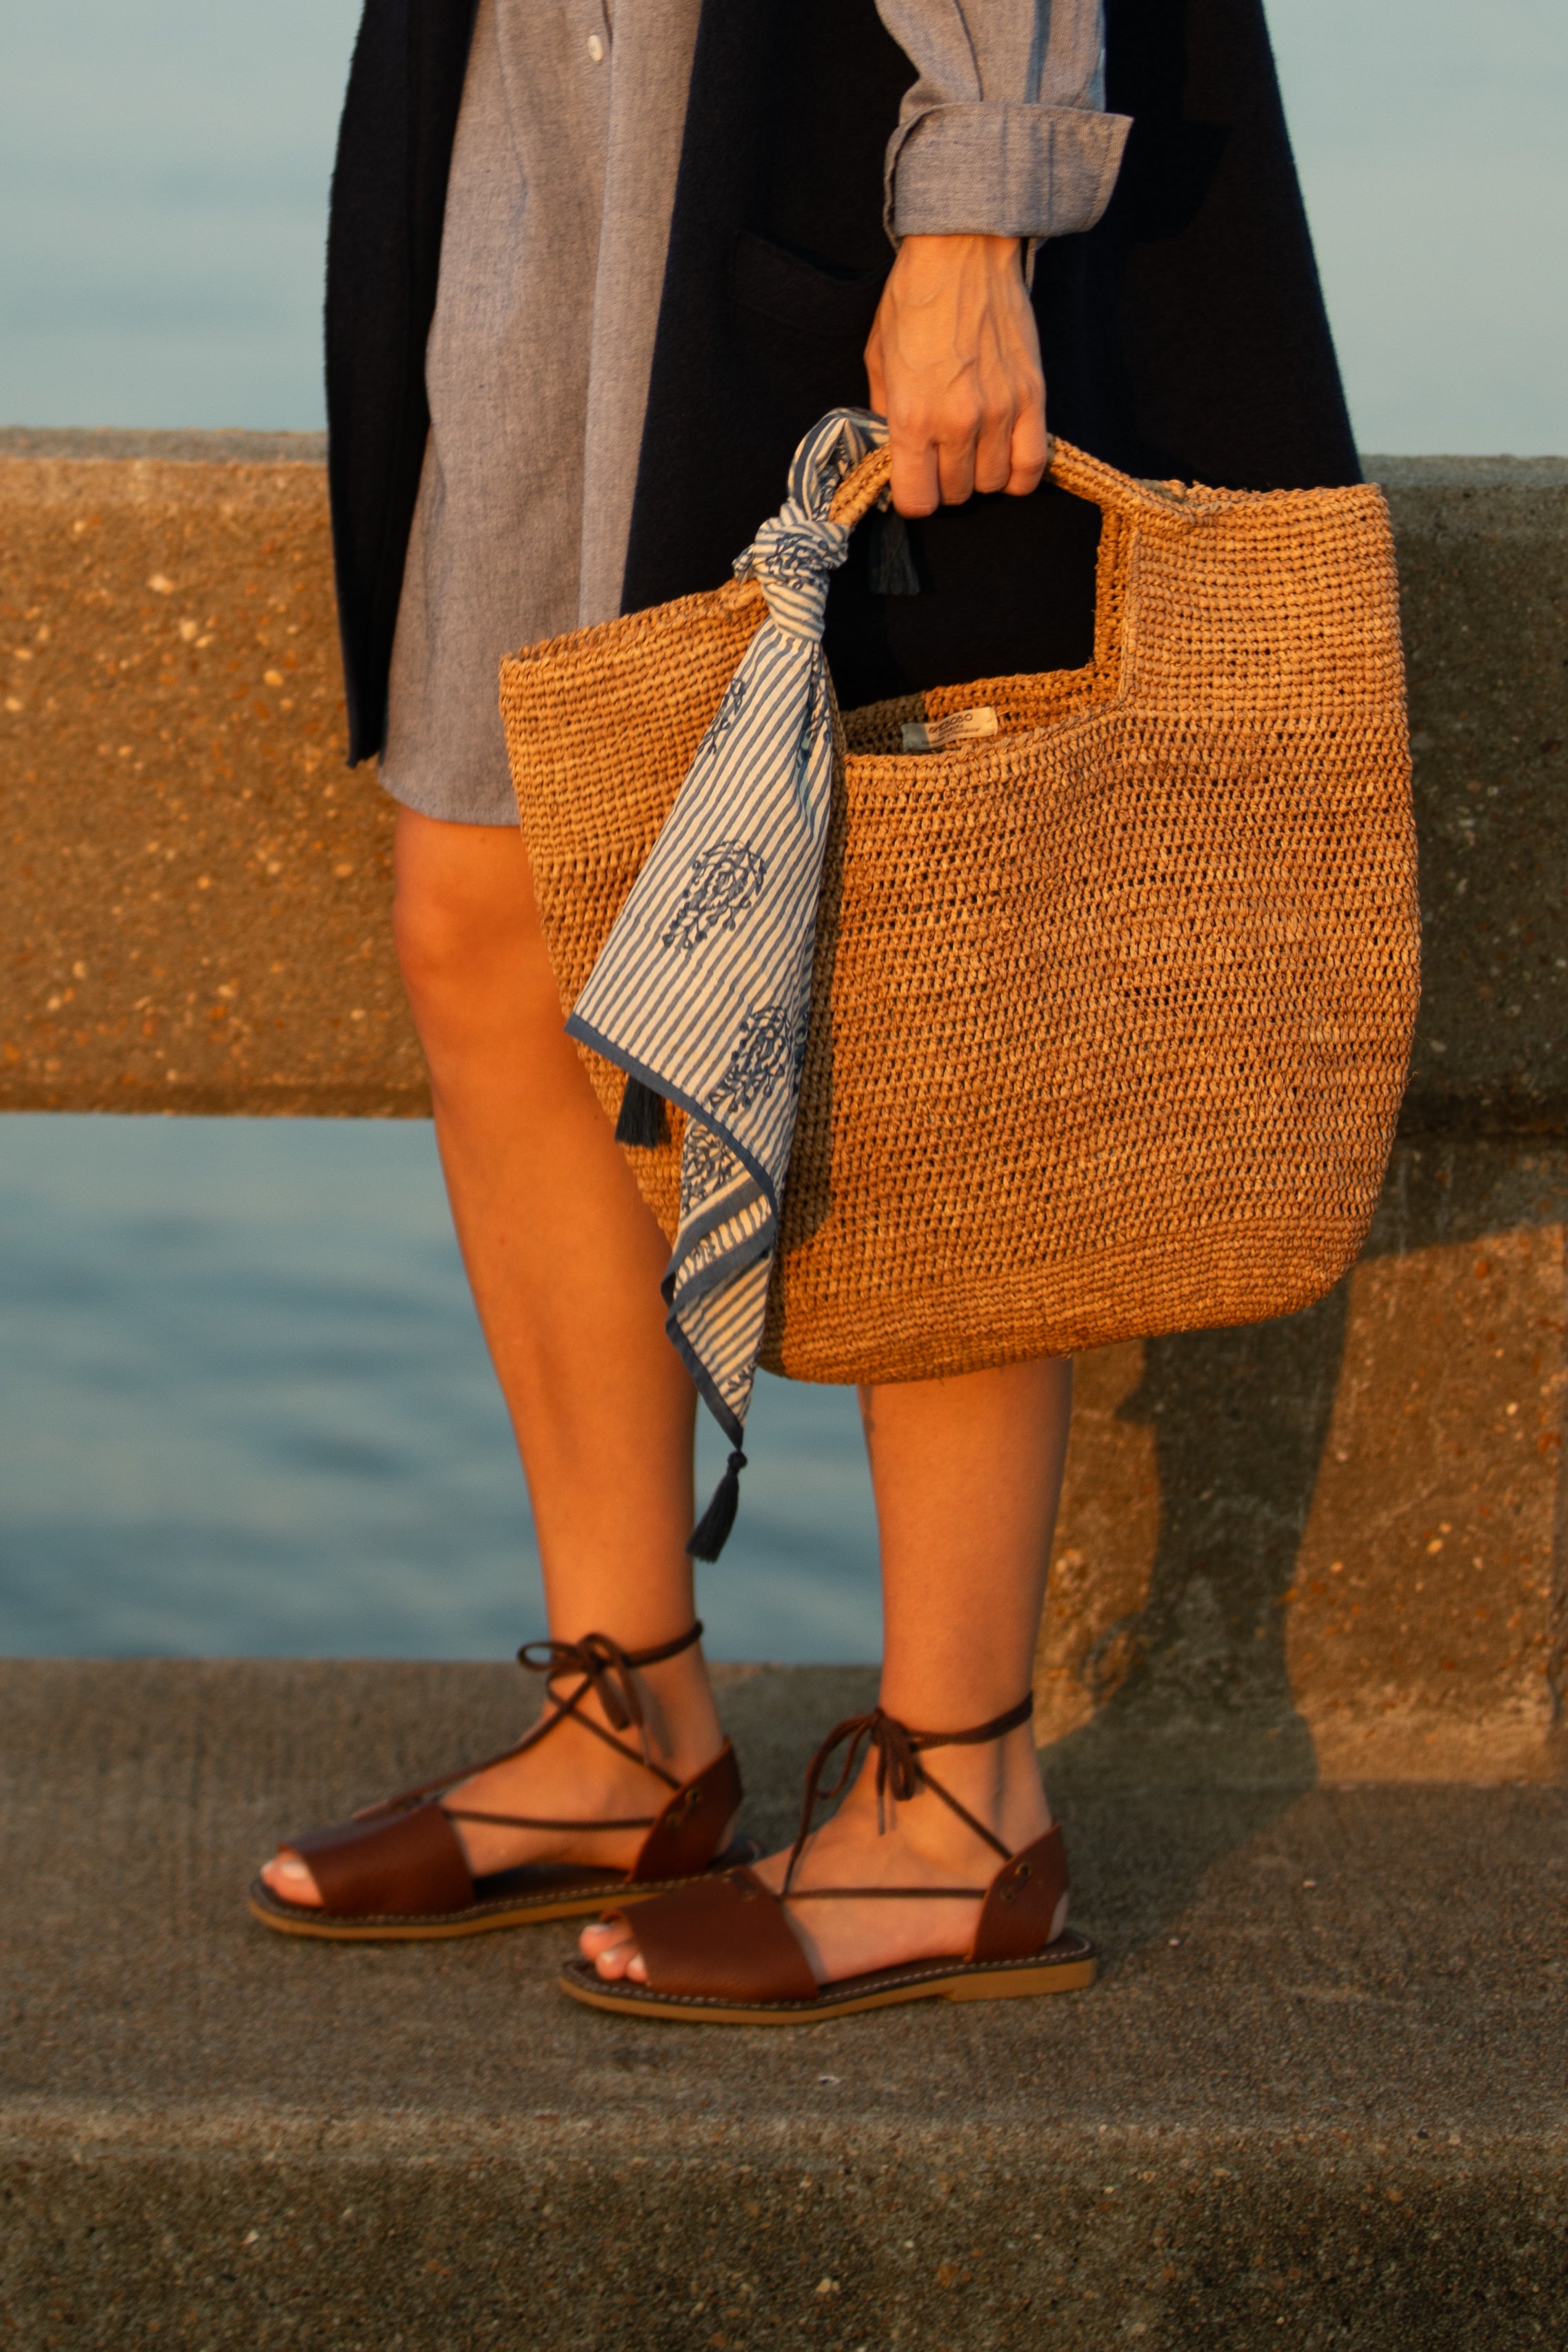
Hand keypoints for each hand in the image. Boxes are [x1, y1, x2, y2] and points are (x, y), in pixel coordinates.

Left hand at [865, 233, 1047, 518]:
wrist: (962, 251)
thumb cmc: (914, 300)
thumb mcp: (878, 359)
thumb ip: (885, 414)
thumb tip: (896, 450)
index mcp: (912, 417)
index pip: (918, 501)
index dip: (914, 497)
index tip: (915, 480)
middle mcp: (957, 422)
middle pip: (957, 494)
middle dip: (946, 482)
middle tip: (943, 454)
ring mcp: (999, 412)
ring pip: (993, 483)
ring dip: (981, 473)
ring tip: (974, 447)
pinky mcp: (1032, 397)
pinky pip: (1032, 465)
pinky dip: (1019, 472)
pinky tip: (1006, 456)